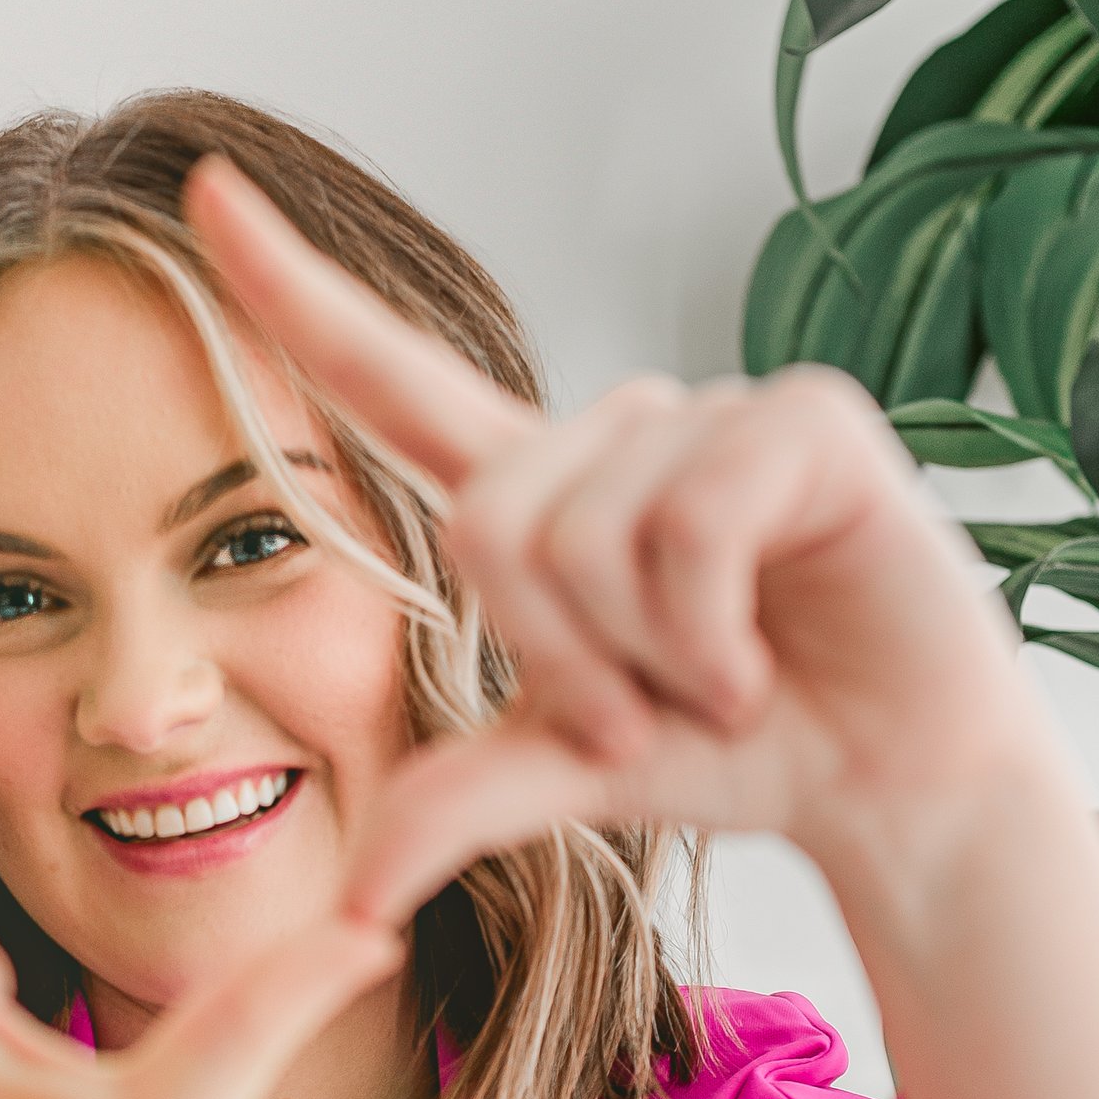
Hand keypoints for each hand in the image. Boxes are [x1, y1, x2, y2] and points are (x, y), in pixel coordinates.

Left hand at [184, 159, 1098, 1098]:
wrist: (893, 782)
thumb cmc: (739, 748)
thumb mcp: (571, 775)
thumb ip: (456, 804)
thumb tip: (347, 907)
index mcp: (543, 491)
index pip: (390, 375)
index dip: (295, 290)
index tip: (205, 191)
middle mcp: (618, 434)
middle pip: (489, 523)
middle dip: (557, 659)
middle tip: (643, 718)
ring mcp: (713, 415)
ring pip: (591, 533)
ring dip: (649, 657)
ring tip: (722, 683)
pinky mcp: (806, 420)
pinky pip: (692, 525)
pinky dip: (712, 630)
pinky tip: (766, 660)